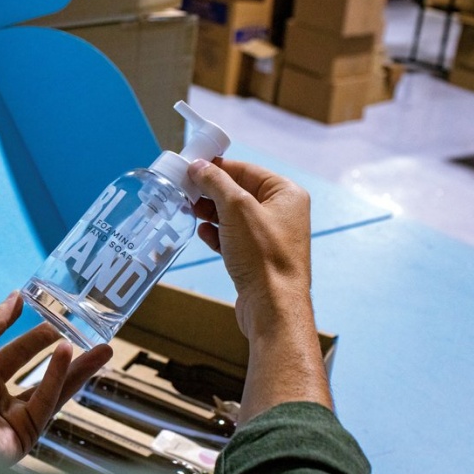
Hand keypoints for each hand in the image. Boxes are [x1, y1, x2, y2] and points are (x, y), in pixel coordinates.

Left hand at [0, 292, 111, 462]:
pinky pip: (45, 403)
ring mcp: (10, 420)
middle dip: (62, 355)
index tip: (57, 320)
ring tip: (105, 350)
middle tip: (88, 335)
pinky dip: (59, 378)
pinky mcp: (24, 437)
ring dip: (77, 370)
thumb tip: (16, 295)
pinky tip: (70, 355)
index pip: (13, 355)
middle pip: (37, 374)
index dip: (34, 338)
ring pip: (51, 391)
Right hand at [187, 158, 330, 420]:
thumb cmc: (262, 257)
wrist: (271, 307)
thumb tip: (198, 166)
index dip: (217, 167)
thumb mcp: (236, 208)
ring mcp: (271, 236)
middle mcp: (283, 212)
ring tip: (192, 212)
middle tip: (187, 193)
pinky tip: (205, 235)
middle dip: (211, 192)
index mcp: (286, 194)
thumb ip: (215, 182)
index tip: (191, 168)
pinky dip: (217, 234)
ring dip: (211, 213)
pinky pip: (234, 237)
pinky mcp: (258, 257)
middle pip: (239, 191)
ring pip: (234, 215)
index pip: (246, 169)